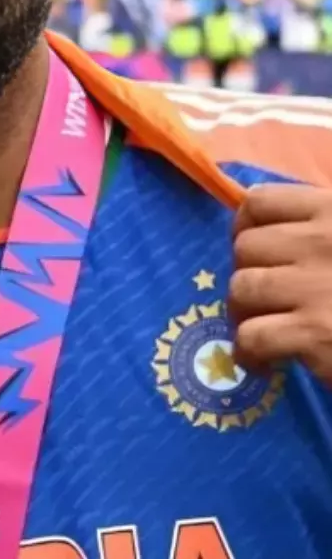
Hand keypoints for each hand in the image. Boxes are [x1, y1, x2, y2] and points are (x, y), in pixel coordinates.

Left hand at [229, 183, 331, 384]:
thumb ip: (326, 227)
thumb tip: (266, 227)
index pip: (259, 202)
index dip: (245, 227)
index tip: (255, 251)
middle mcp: (323, 242)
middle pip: (245, 248)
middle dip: (246, 273)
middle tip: (261, 299)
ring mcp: (316, 287)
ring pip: (242, 289)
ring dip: (243, 312)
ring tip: (260, 328)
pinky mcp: (315, 333)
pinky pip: (251, 336)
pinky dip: (249, 353)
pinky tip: (265, 363)